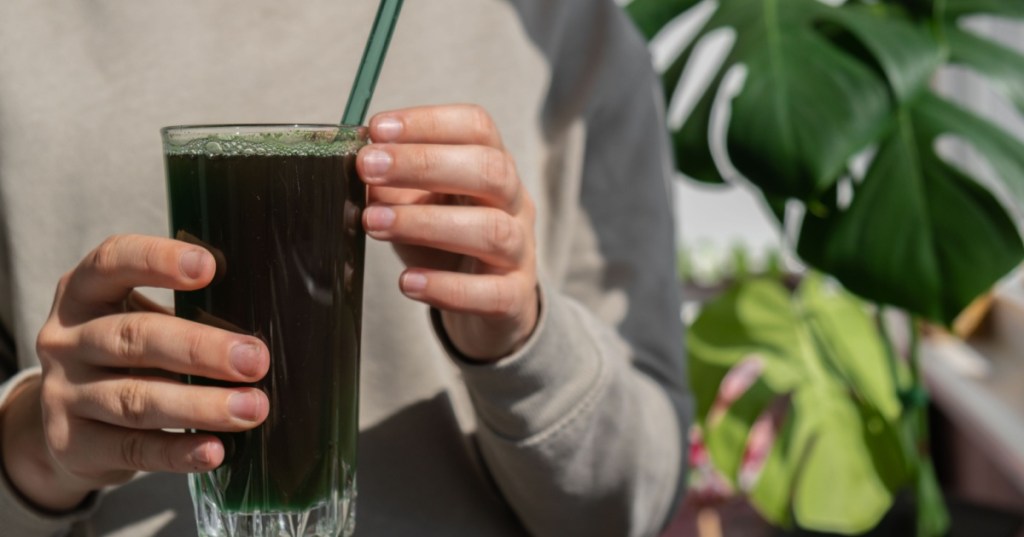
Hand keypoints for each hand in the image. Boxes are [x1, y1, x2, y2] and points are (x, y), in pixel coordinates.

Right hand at [2, 235, 269, 510]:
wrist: (67, 424)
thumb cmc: (128, 355)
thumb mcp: (141, 319)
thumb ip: (188, 312)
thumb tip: (263, 325)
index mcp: (84, 292)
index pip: (113, 261)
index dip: (157, 260)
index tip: (208, 266)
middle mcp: (66, 339)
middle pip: (134, 338)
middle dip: (201, 349)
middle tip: (255, 360)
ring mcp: (63, 394)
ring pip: (135, 398)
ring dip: (200, 405)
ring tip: (251, 408)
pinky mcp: (74, 445)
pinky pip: (132, 449)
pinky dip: (177, 452)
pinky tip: (214, 450)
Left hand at [357, 105, 538, 361]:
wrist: (485, 303)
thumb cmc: (445, 243)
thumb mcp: (417, 205)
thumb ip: (392, 186)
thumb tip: (358, 172)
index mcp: (493, 167)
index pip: (477, 127)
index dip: (429, 122)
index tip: (378, 129)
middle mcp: (514, 203)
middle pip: (490, 170)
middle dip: (425, 163)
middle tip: (367, 167)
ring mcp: (520, 251)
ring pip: (493, 230)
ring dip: (426, 223)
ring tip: (372, 223)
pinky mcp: (514, 298)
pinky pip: (492, 293)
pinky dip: (447, 288)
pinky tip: (408, 282)